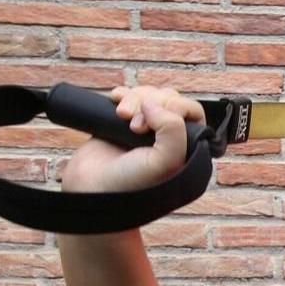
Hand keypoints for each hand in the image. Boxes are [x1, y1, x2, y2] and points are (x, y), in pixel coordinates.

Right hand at [60, 86, 205, 192]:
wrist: (92, 191)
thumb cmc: (132, 184)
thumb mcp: (166, 161)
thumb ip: (174, 130)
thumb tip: (152, 104)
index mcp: (186, 148)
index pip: (192, 111)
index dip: (174, 108)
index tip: (149, 126)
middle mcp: (168, 138)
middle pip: (169, 99)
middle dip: (151, 103)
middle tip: (134, 127)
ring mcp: (145, 130)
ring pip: (150, 95)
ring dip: (135, 98)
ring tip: (121, 116)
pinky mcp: (122, 124)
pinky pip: (129, 96)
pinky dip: (123, 94)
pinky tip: (114, 100)